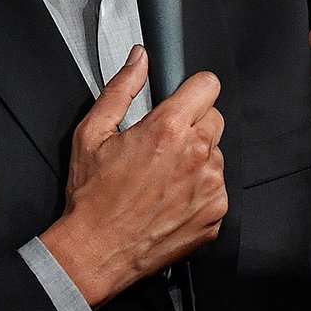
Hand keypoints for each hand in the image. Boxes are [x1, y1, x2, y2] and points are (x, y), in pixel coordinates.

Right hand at [40, 46, 227, 306]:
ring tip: (163, 176)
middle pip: (214, 118)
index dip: (193, 89)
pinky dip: (200, 191)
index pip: (208, 85)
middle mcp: (197, 155)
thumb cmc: (92, 196)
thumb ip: (121, 88)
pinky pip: (218, 189)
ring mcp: (210, 187)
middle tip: (164, 143)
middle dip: (193, 124)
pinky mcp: (216, 215)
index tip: (182, 100)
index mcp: (168, 128)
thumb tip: (139, 59)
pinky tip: (171, 199)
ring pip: (217, 154)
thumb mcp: (92, 133)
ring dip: (197, 159)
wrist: (95, 252)